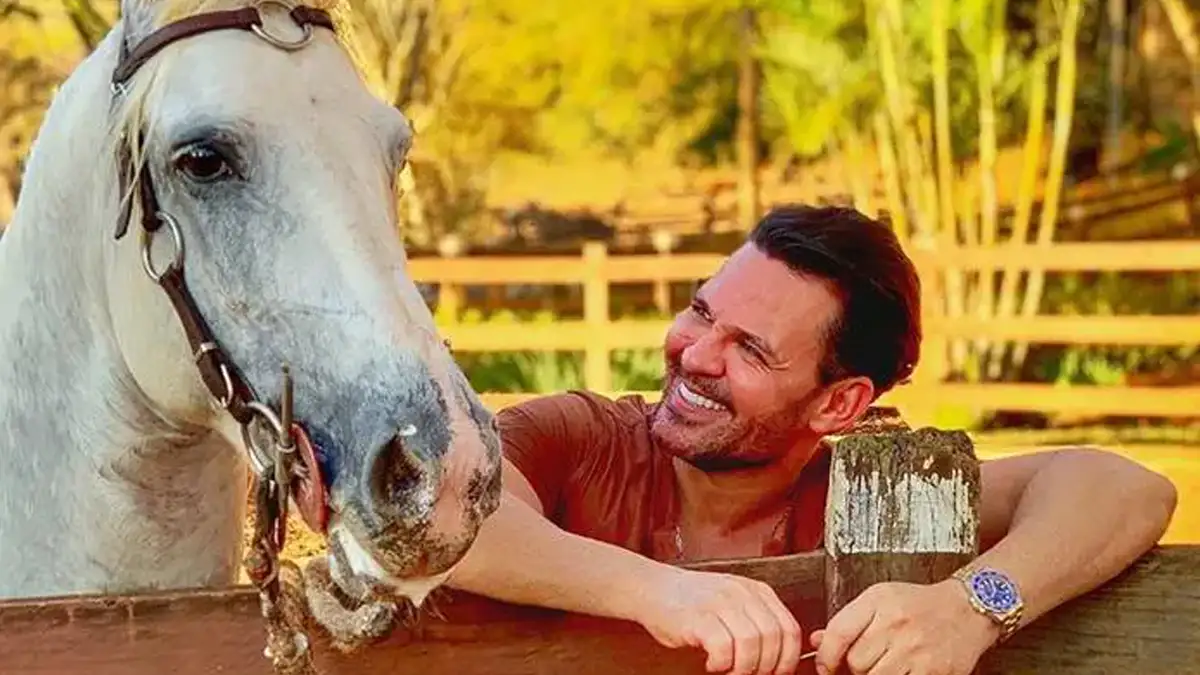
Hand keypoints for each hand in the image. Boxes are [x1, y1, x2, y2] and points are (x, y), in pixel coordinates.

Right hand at [633, 567, 805, 674]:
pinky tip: (712, 663)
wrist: (652, 588)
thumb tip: (779, 661)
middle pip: (773, 638)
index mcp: (756, 591)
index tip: (776, 673)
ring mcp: (719, 602)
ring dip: (743, 668)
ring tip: (729, 670)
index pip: (789, 629)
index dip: (788, 659)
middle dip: (765, 667)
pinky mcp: (698, 616)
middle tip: (748, 674)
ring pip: (752, 643)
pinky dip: (721, 663)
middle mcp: (741, 593)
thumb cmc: (692, 603)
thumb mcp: (733, 603)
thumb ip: (756, 622)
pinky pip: (723, 647)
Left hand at [809, 579, 1000, 674]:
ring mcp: (916, 648)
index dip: (825, 657)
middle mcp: (896, 623)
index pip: (838, 633)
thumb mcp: (880, 600)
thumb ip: (848, 621)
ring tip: (883, 668)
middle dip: (853, 669)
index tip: (825, 667)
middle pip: (855, 662)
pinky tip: (900, 671)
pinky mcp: (934, 671)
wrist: (967, 609)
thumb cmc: (920, 604)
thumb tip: (816, 641)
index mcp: (877, 601)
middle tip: (864, 665)